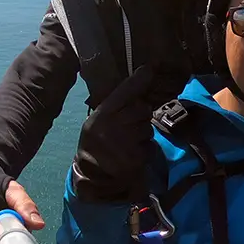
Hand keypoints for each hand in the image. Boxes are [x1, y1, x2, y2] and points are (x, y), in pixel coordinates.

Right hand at [72, 64, 157, 202]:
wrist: (93, 176)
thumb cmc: (95, 144)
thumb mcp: (97, 121)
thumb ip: (113, 107)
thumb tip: (136, 86)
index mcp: (102, 114)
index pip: (124, 91)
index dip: (138, 79)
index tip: (149, 68)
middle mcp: (113, 125)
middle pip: (142, 109)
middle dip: (140, 116)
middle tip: (129, 125)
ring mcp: (126, 141)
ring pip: (148, 127)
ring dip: (143, 133)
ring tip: (128, 142)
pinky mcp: (136, 157)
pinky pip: (150, 145)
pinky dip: (145, 149)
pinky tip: (133, 153)